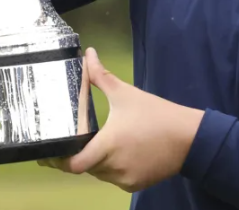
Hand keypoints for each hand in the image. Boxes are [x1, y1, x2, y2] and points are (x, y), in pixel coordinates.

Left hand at [41, 48, 204, 192]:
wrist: (190, 138)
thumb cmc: (156, 114)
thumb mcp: (126, 93)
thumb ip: (102, 76)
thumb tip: (88, 54)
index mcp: (108, 145)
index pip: (73, 163)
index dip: (58, 160)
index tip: (48, 152)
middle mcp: (113, 167)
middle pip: (85, 166)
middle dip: (78, 154)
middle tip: (70, 141)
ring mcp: (125, 179)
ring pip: (99, 172)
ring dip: (95, 160)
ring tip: (97, 142)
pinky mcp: (135, 184)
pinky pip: (114, 177)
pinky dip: (111, 167)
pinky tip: (119, 151)